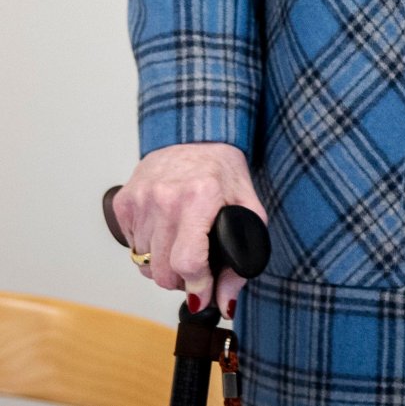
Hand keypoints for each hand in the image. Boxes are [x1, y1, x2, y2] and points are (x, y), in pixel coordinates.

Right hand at [111, 141, 266, 316]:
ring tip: (180, 241)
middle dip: (181, 279)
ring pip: (145, 264)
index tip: (203, 293)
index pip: (188, 263)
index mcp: (199, 197)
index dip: (197, 286)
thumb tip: (225, 304)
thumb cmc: (222, 170)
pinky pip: (132, 246)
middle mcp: (166, 197)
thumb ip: (242, 258)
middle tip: (195, 265)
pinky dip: (148, 247)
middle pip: (162, 272)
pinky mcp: (124, 201)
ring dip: (163, 263)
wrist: (195, 134)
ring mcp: (141, 198)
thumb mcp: (247, 207)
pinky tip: (164, 228)